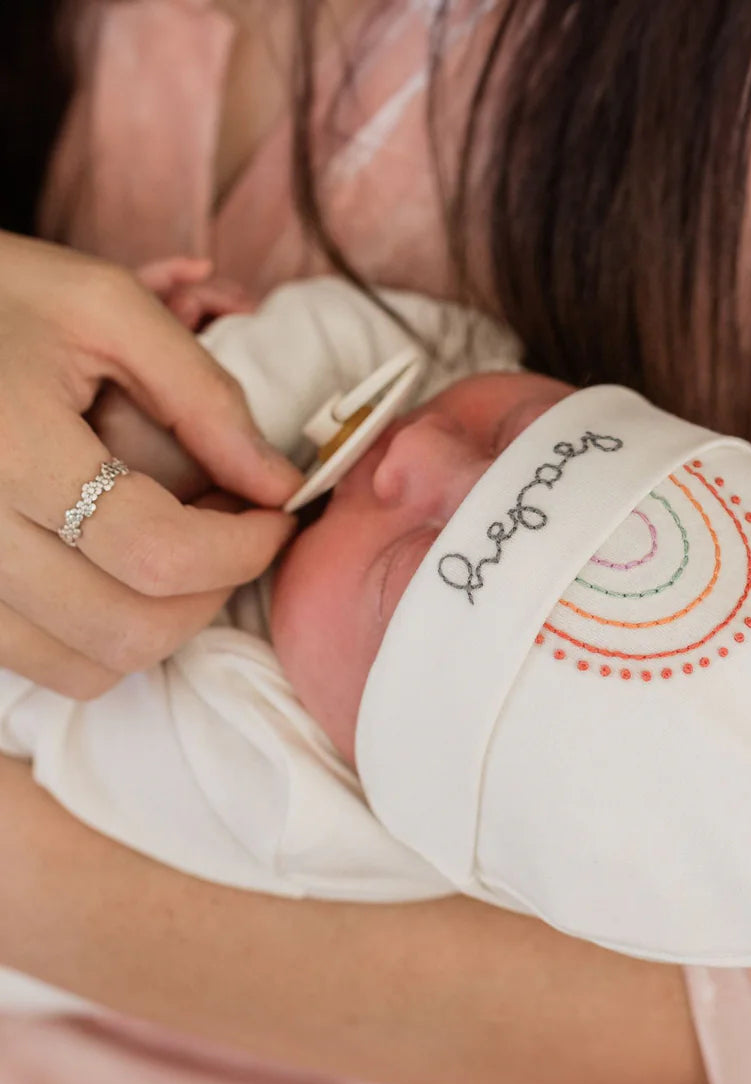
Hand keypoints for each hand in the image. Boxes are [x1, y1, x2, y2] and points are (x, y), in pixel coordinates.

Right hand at [0, 232, 302, 697]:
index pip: (156, 552)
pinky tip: (121, 568)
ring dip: (164, 621)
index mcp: (6, 445)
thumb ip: (205, 399)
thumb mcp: (108, 309)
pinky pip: (41, 664)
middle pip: (128, 628)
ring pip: (88, 666)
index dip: (245, 548)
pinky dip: (105, 637)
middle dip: (213, 588)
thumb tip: (282, 487)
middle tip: (234, 526)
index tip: (277, 514)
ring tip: (179, 543)